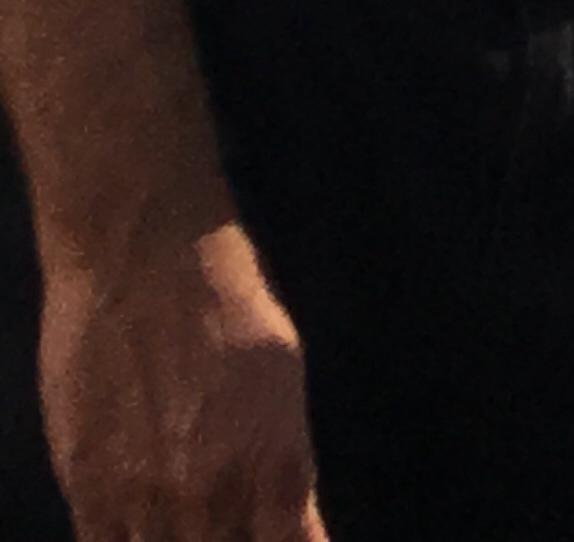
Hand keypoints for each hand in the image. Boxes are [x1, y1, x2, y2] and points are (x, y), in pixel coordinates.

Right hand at [39, 219, 325, 540]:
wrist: (142, 253)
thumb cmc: (224, 297)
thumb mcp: (282, 373)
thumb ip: (284, 458)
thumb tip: (293, 521)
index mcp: (277, 463)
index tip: (276, 539)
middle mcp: (214, 494)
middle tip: (223, 525)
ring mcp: (146, 499)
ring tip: (182, 522)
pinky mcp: (87, 491)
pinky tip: (139, 529)